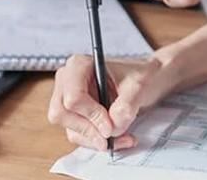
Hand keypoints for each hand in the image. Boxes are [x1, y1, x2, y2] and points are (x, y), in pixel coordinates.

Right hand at [47, 53, 178, 150]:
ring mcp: (67, 99)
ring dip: (97, 139)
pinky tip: (119, 138)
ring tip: (124, 137)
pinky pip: (79, 136)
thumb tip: (113, 126)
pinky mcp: (74, 116)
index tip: (110, 126)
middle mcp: (67, 81)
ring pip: (71, 129)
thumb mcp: (139, 85)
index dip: (91, 115)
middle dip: (90, 130)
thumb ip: (126, 104)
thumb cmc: (139, 75)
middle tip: (112, 136)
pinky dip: (98, 141)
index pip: (73, 97)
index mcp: (79, 65)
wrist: (144, 81)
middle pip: (62, 114)